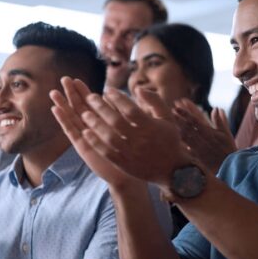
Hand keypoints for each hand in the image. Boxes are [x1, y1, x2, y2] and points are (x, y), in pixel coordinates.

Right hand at [51, 79, 138, 188]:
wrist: (130, 175)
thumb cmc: (136, 153)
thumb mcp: (135, 127)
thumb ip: (130, 111)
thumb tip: (131, 92)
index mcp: (104, 123)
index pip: (92, 104)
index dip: (84, 92)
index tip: (77, 79)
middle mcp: (93, 129)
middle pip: (79, 108)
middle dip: (72, 94)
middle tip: (64, 79)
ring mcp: (86, 138)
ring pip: (73, 118)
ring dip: (63, 105)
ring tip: (54, 92)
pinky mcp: (83, 147)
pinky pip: (71, 131)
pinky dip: (63, 120)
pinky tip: (56, 109)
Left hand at [53, 78, 191, 184]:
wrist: (172, 169)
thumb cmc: (169, 139)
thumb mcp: (167, 118)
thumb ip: (154, 101)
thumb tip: (138, 89)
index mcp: (151, 127)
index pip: (131, 109)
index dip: (118, 98)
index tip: (108, 90)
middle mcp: (140, 140)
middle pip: (116, 121)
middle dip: (101, 108)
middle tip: (90, 97)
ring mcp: (131, 153)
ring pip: (109, 137)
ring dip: (95, 124)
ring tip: (84, 113)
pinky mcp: (124, 164)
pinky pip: (106, 152)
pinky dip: (95, 142)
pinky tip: (86, 133)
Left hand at [173, 100, 236, 173]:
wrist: (229, 166)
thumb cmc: (228, 149)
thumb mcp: (227, 133)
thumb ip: (221, 120)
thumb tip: (217, 108)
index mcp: (209, 132)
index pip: (195, 120)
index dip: (185, 113)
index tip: (177, 106)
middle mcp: (202, 139)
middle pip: (187, 126)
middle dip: (178, 118)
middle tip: (170, 110)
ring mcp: (197, 147)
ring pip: (185, 136)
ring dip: (177, 127)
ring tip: (169, 121)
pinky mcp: (195, 156)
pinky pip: (185, 148)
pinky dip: (179, 142)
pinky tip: (172, 137)